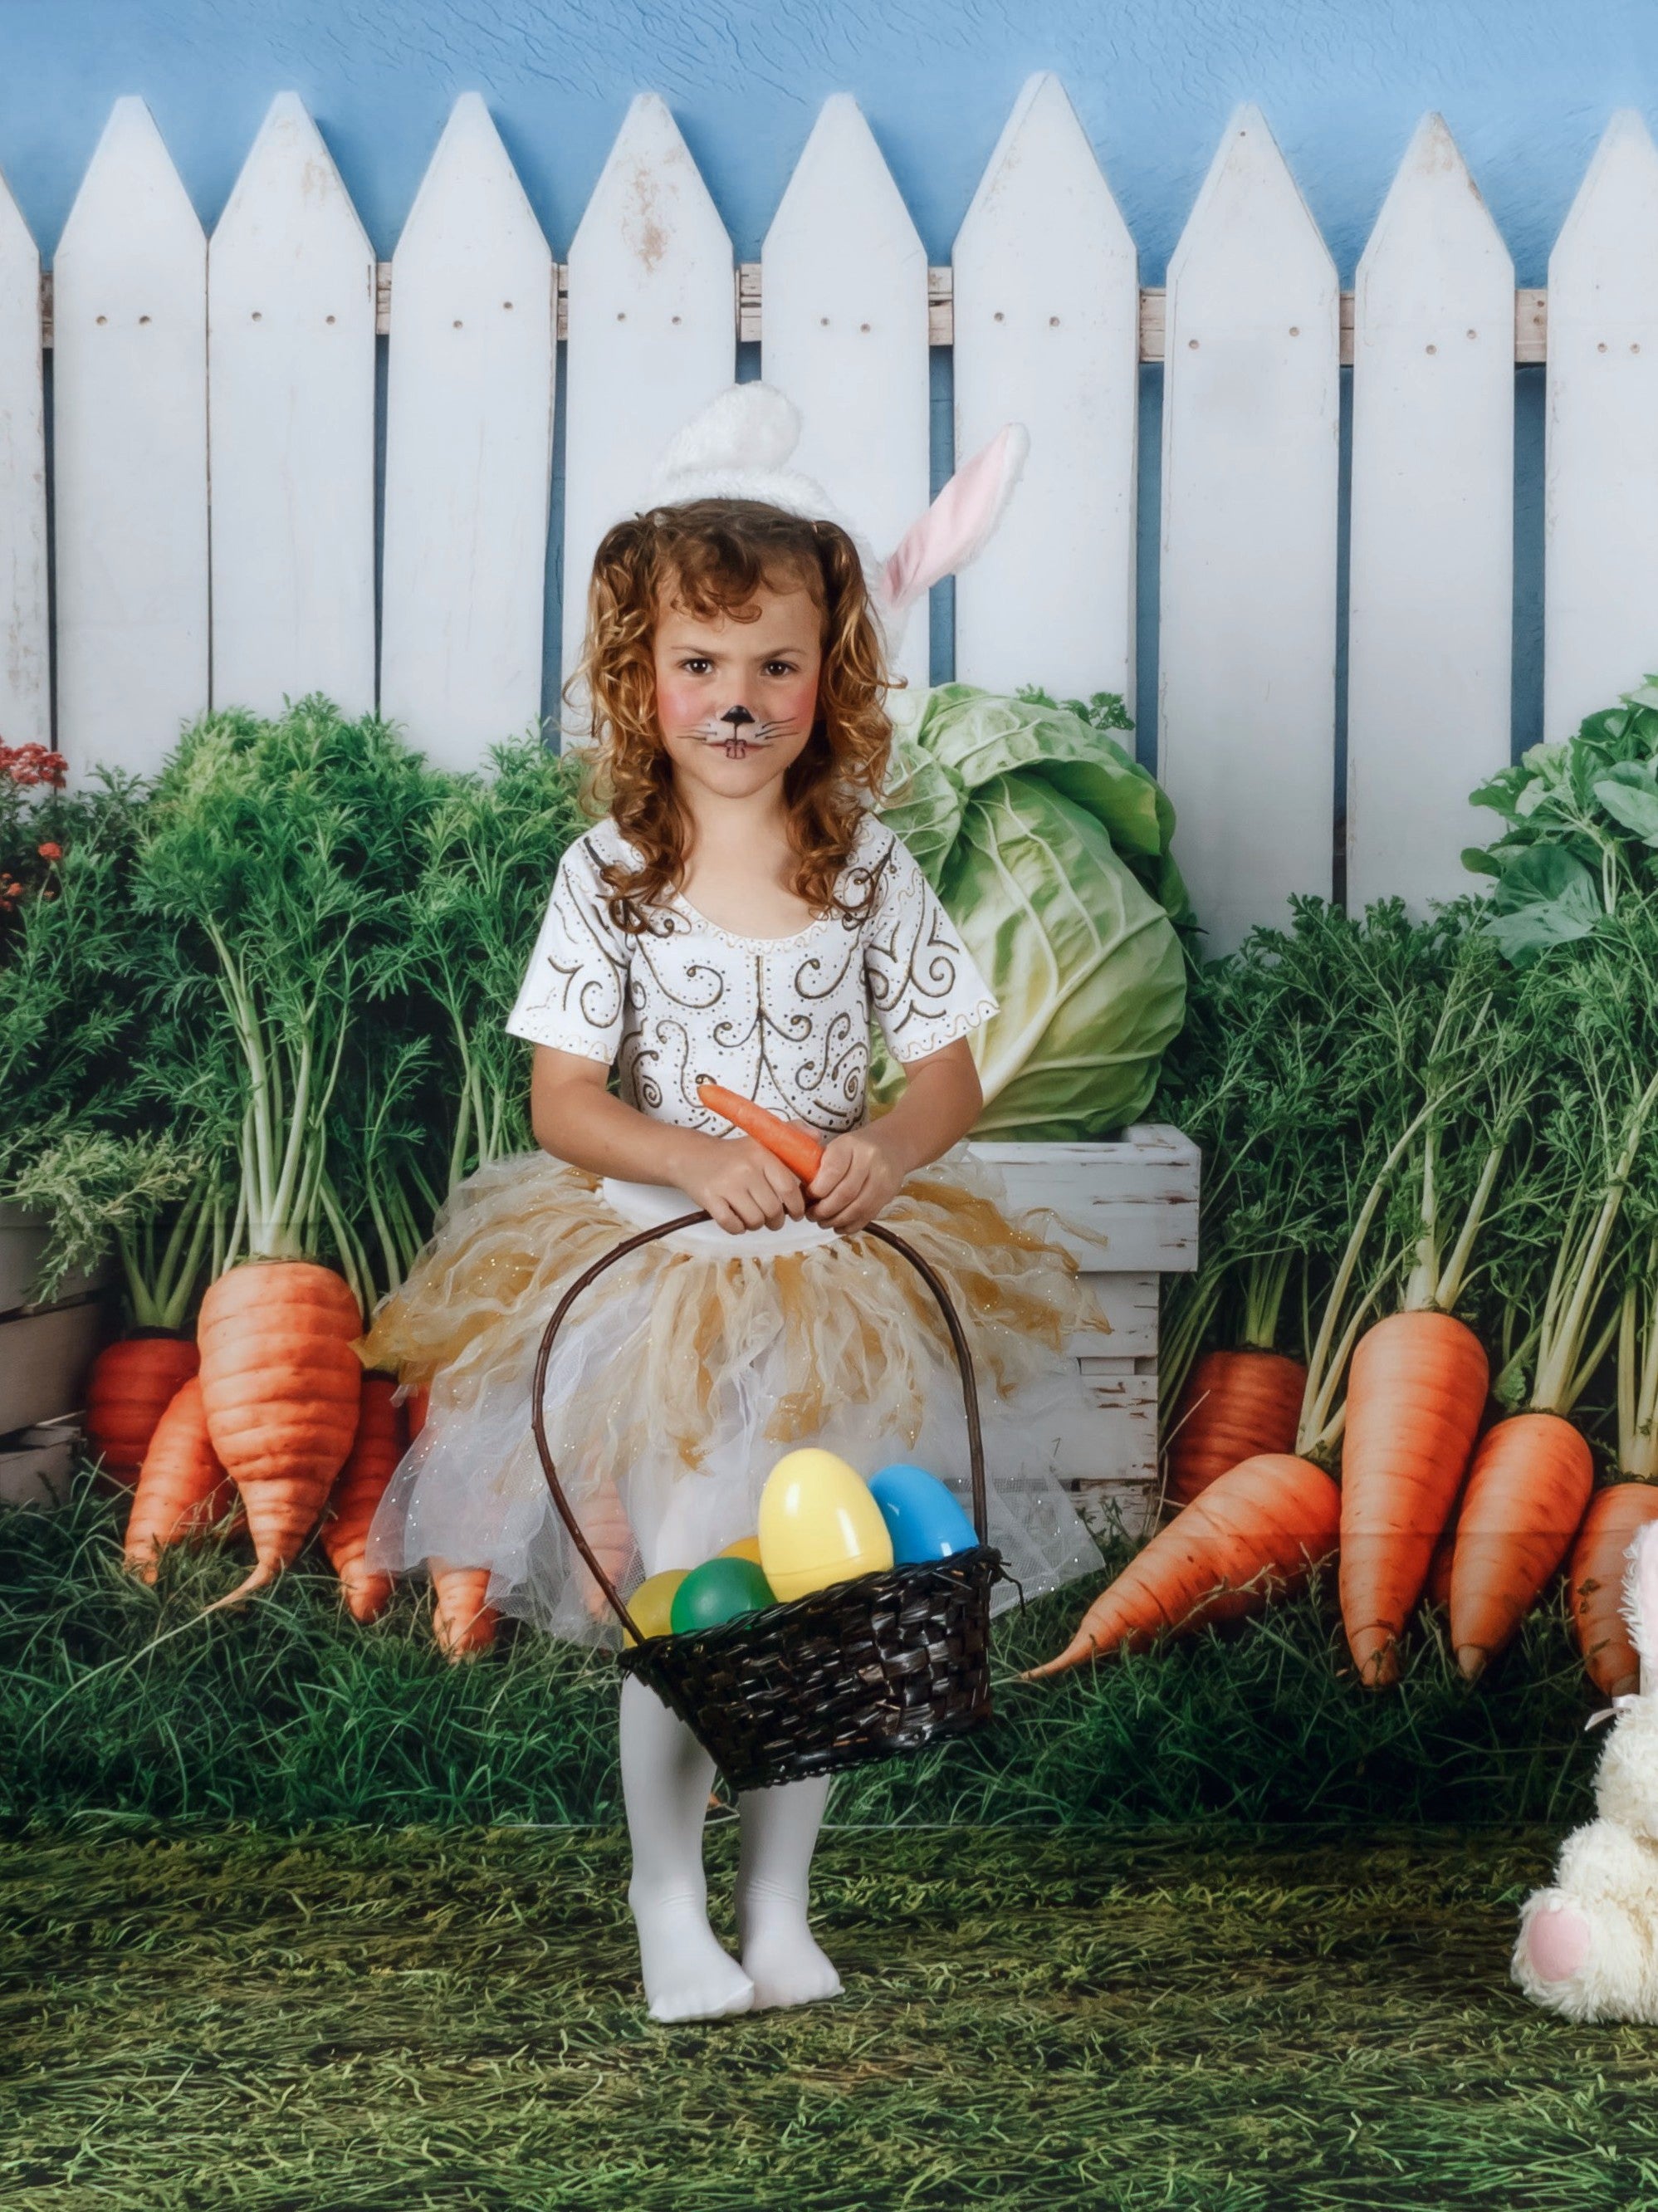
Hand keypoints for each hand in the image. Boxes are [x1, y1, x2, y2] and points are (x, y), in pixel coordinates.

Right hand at [674, 1133, 808, 1235]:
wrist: (691, 1156)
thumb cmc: (732, 1153)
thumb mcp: (761, 1139)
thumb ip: (791, 1133)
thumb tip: (817, 1138)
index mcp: (761, 1154)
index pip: (789, 1188)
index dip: (796, 1206)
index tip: (796, 1212)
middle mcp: (745, 1168)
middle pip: (773, 1210)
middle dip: (776, 1220)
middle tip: (773, 1218)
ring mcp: (726, 1185)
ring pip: (755, 1220)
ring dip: (757, 1224)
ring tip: (754, 1216)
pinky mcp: (709, 1199)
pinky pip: (733, 1225)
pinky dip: (738, 1228)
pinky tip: (737, 1219)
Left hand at [807, 1125, 905, 1232]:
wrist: (891, 1145)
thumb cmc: (856, 1148)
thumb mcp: (836, 1147)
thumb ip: (819, 1166)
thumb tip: (801, 1194)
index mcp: (851, 1145)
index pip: (832, 1171)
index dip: (817, 1189)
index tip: (807, 1196)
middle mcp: (870, 1160)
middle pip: (845, 1194)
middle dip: (824, 1210)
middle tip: (812, 1215)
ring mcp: (883, 1179)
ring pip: (857, 1209)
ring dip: (835, 1220)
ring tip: (823, 1222)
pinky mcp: (889, 1195)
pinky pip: (867, 1216)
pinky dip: (850, 1225)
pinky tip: (838, 1225)